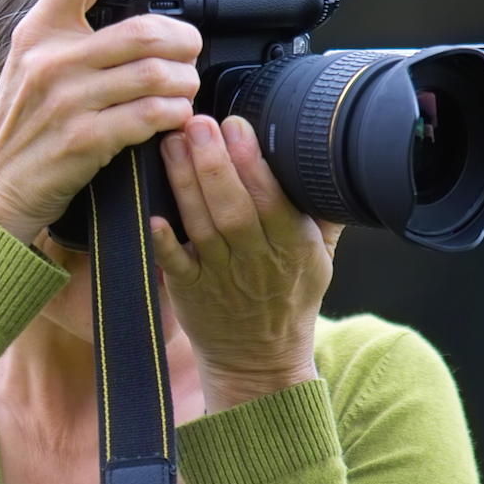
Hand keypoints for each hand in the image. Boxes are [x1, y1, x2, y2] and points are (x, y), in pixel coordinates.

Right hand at [0, 0, 202, 244]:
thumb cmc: (18, 132)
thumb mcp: (28, 69)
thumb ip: (67, 41)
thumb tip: (131, 22)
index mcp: (36, 33)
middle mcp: (50, 61)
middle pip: (143, 30)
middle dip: (183, 40)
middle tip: (191, 51)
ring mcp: (67, 101)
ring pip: (154, 73)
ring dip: (185, 80)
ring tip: (188, 88)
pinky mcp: (84, 140)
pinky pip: (150, 115)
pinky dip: (175, 113)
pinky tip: (176, 116)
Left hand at [151, 114, 343, 412]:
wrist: (260, 360)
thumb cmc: (289, 299)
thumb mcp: (322, 258)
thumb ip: (323, 212)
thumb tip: (332, 160)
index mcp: (292, 247)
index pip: (274, 200)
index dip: (254, 163)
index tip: (237, 125)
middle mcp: (256, 260)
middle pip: (233, 208)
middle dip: (214, 163)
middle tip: (197, 122)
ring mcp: (220, 277)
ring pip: (202, 225)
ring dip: (184, 183)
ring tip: (171, 143)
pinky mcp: (190, 291)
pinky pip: (176, 266)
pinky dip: (165, 243)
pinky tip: (152, 215)